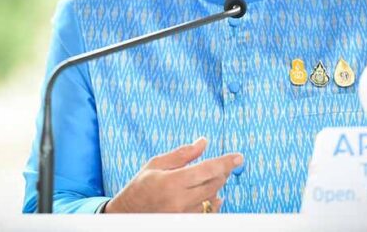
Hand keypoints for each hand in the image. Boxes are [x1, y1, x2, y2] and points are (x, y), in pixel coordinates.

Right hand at [104, 137, 242, 212]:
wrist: (127, 214)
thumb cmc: (140, 185)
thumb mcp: (157, 163)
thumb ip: (182, 153)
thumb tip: (203, 142)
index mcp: (172, 182)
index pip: (207, 170)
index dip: (226, 162)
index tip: (239, 157)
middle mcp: (180, 201)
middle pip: (214, 185)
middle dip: (222, 172)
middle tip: (224, 164)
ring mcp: (183, 216)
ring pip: (212, 199)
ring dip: (217, 187)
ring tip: (212, 178)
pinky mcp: (185, 224)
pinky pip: (207, 214)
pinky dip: (213, 203)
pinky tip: (213, 195)